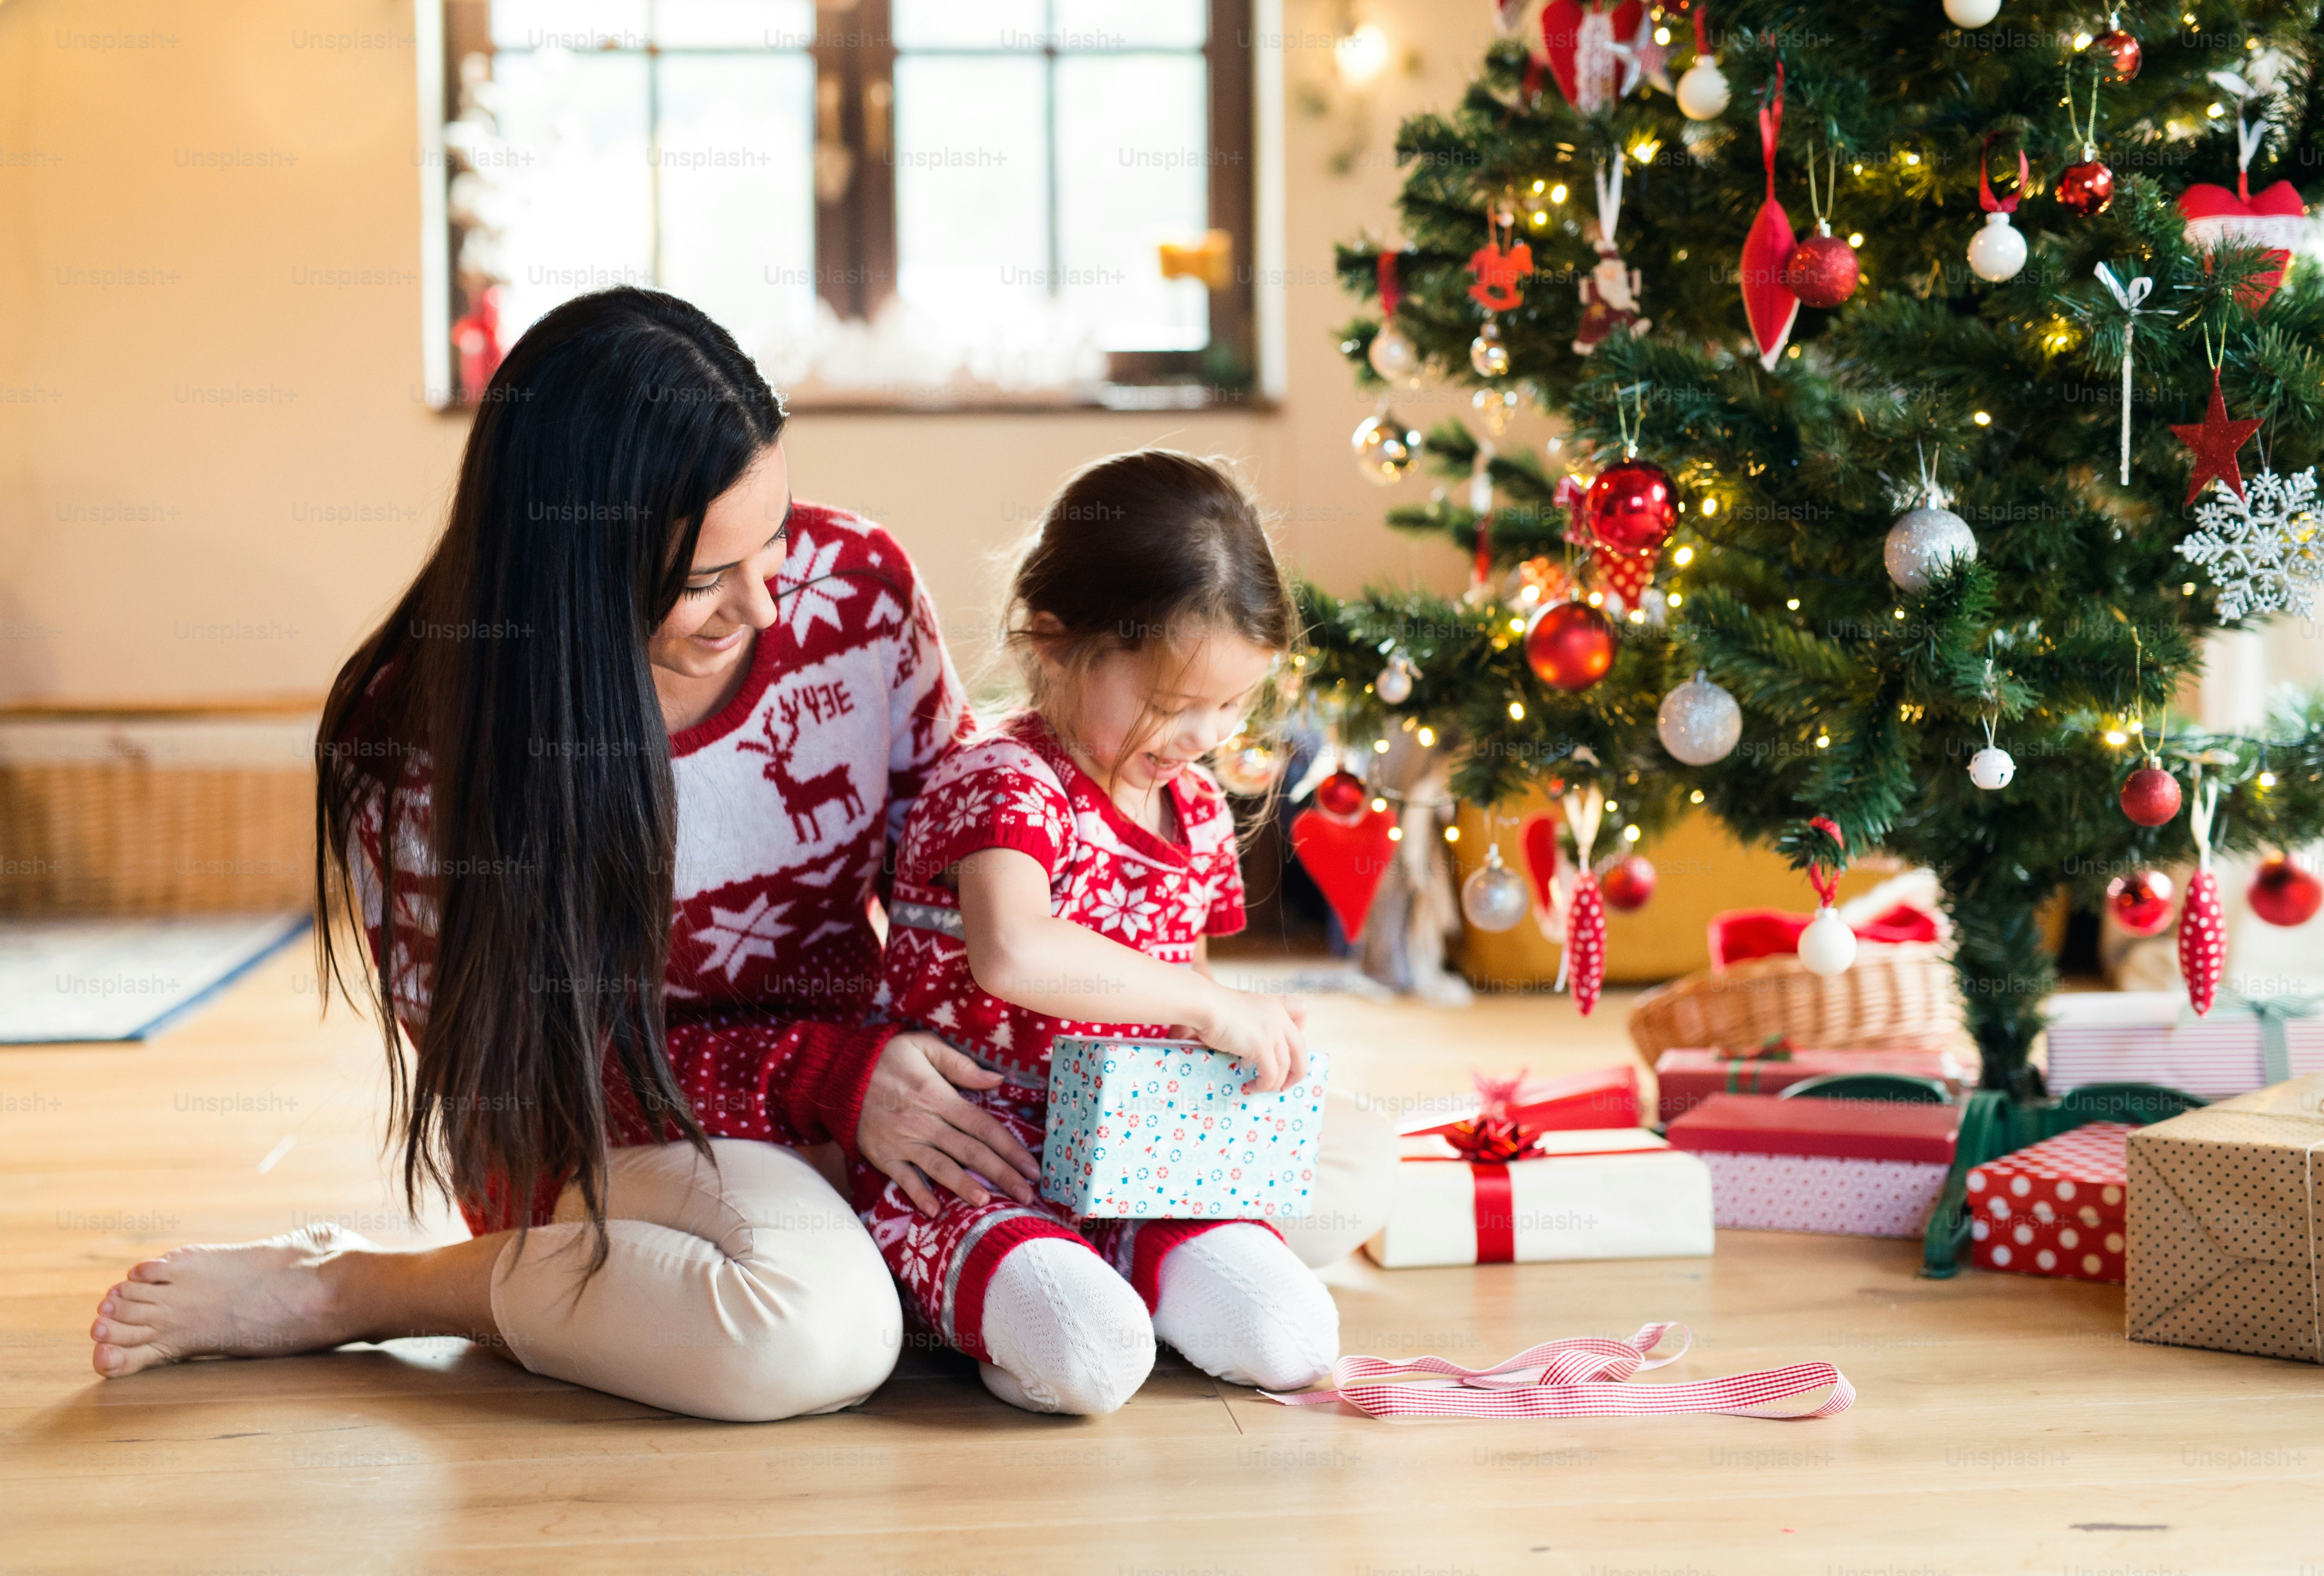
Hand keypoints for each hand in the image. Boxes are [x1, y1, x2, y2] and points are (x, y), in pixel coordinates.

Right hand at [855, 1032, 1041, 1215]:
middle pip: (970, 1152)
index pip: (983, 1126)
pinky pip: (903, 1179)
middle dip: (1001, 1175)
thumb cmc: (886, 1056)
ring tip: (988, 1203)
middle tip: (1026, 1195)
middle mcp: (924, 1123)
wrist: (836, 1072)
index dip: (1010, 1148)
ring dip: (965, 1187)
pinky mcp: (882, 1155)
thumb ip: (962, 1065)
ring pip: (941, 1168)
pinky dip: (918, 1195)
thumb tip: (997, 1080)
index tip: (1032, 1167)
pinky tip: (934, 1211)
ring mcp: (902, 1142)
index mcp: (939, 1096)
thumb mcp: (924, 1045)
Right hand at [1194, 986, 1308, 1092]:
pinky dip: (1264, 1085)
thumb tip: (1250, 1051)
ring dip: (1276, 1083)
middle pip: (1301, 1049)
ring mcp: (1273, 1031)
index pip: (1302, 1011)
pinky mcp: (1263, 1046)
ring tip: (1262, 1089)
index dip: (1298, 1029)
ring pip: (1286, 1066)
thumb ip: (1252, 1022)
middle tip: (1285, 1084)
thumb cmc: (1212, 1007)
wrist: (1205, 1005)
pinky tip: (1252, 1087)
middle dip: (1297, 1071)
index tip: (1285, 1047)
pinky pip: (1271, 1074)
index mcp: (1274, 1004)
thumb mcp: (1239, 1008)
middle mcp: (1279, 1017)